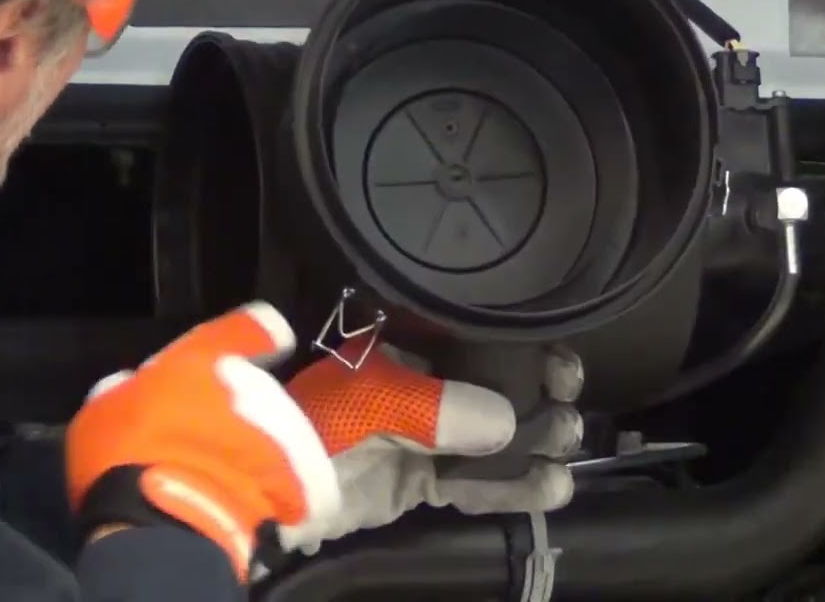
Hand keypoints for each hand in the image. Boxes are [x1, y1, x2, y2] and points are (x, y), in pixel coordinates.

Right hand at [65, 302, 341, 580]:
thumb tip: (137, 389)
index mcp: (207, 357)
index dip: (256, 337)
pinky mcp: (307, 479)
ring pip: (281, 437)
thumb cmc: (122, 458)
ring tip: (228, 486)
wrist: (161, 525)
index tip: (263, 347)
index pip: (250, 328)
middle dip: (241, 415)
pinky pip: (298, 481)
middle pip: (259, 393)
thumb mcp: (106, 408)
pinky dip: (281, 494)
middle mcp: (256, 385)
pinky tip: (254, 510)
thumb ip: (134, 388)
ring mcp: (287, 432)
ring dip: (261, 454)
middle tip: (208, 445)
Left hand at [285, 339, 582, 554]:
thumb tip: (508, 423)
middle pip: (496, 386)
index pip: (474, 337)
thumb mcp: (373, 403)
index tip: (558, 367)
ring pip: (495, 437)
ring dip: (534, 446)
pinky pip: (476, 481)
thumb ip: (438, 409)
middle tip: (561, 414)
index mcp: (402, 347)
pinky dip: (510, 486)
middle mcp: (419, 384)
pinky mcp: (420, 481)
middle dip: (537, 399)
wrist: (263, 488)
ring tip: (558, 456)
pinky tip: (545, 486)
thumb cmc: (312, 424)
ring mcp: (421, 435)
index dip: (522, 348)